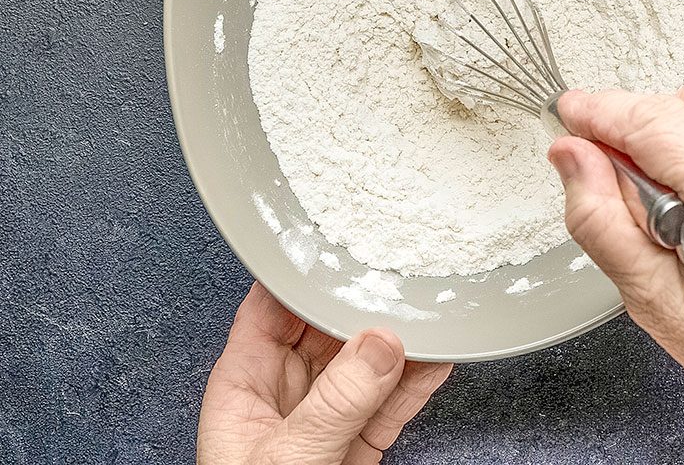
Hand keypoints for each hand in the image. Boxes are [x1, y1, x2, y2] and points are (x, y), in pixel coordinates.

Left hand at [198, 282, 451, 464]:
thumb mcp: (291, 457)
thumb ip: (335, 403)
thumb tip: (381, 344)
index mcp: (243, 383)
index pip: (269, 308)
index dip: (300, 272)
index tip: (338, 240)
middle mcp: (283, 393)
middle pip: (325, 329)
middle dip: (362, 301)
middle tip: (400, 272)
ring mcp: (323, 418)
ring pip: (366, 363)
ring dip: (400, 340)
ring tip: (433, 308)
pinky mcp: (356, 446)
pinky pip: (391, 403)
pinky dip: (418, 382)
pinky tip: (440, 357)